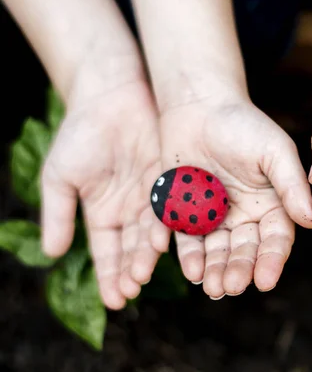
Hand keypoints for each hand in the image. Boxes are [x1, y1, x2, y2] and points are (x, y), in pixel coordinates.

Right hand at [41, 80, 165, 308]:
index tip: (113, 301)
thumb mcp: (61, 177)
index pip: (108, 254)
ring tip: (144, 274)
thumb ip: (58, 215)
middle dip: (130, 271)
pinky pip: (171, 207)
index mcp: (104, 215)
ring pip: (152, 233)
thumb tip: (52, 255)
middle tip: (131, 291)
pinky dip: (167, 225)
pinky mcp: (172, 180)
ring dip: (148, 255)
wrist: (109, 97)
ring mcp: (153, 197)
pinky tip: (166, 242)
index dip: (109, 276)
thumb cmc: (80, 135)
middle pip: (132, 249)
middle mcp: (131, 212)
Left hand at [137, 96, 311, 299]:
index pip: (276, 239)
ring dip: (216, 270)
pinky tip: (192, 271)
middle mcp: (245, 216)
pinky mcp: (185, 213)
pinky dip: (190, 256)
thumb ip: (292, 185)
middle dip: (240, 270)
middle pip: (245, 251)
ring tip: (213, 288)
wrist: (198, 105)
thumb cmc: (242, 123)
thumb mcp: (274, 151)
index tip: (266, 280)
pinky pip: (188, 240)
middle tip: (233, 287)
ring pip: (218, 252)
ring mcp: (215, 216)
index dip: (272, 260)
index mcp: (272, 204)